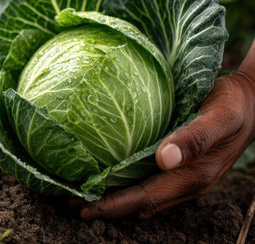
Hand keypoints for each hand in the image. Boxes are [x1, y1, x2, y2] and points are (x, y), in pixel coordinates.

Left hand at [70, 42, 254, 219]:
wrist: (252, 102)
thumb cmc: (234, 106)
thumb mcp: (220, 116)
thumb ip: (195, 137)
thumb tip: (165, 158)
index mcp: (192, 176)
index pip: (145, 198)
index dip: (114, 206)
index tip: (84, 207)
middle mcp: (185, 182)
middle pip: (139, 204)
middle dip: (106, 208)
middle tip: (72, 204)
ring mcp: (183, 177)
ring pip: (143, 197)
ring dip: (114, 200)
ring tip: (83, 197)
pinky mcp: (180, 168)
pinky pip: (149, 184)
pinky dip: (126, 187)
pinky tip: (110, 177)